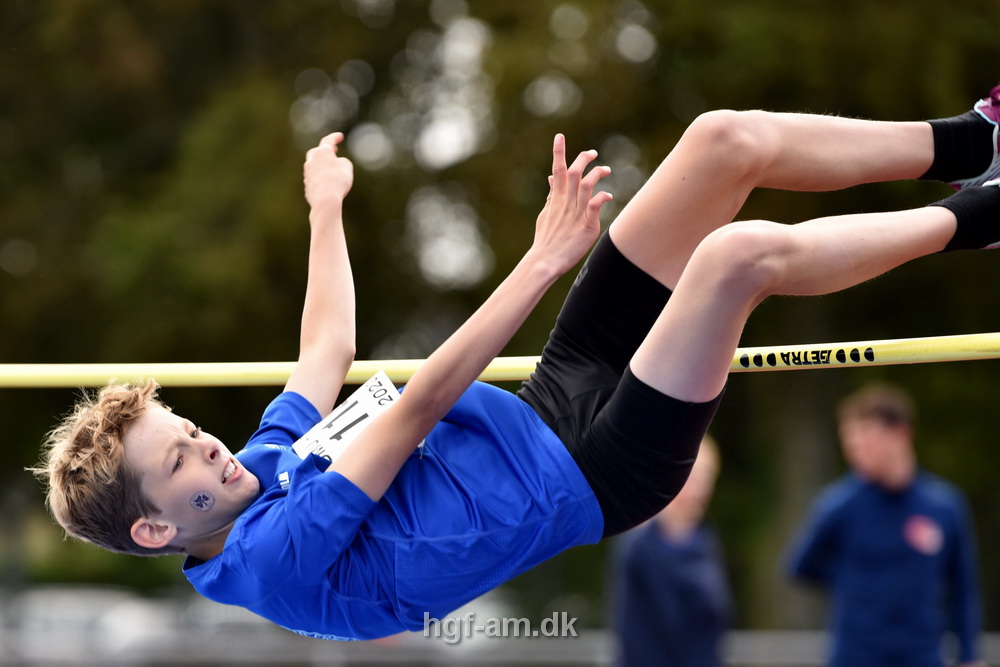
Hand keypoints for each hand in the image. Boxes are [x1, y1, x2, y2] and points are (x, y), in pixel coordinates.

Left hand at [304, 132, 353, 209]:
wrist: (325, 200)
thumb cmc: (338, 181)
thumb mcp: (347, 166)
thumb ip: (342, 162)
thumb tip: (336, 164)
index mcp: (321, 152)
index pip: (328, 141)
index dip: (335, 137)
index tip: (340, 136)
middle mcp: (311, 161)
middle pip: (316, 152)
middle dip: (324, 151)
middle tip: (332, 151)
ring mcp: (307, 174)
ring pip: (314, 167)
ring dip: (322, 167)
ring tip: (332, 171)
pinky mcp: (307, 187)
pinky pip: (314, 180)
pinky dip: (320, 180)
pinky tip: (327, 185)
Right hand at [530, 134, 612, 274]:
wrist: (544, 261)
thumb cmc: (546, 239)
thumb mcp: (546, 213)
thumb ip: (552, 195)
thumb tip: (552, 178)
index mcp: (556, 199)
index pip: (556, 170)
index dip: (558, 152)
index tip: (560, 136)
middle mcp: (565, 203)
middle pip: (573, 173)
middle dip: (583, 159)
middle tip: (593, 153)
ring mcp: (575, 214)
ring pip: (585, 186)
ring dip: (596, 174)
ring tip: (606, 169)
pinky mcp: (586, 226)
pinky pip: (594, 207)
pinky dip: (601, 197)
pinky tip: (608, 194)